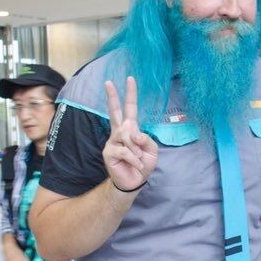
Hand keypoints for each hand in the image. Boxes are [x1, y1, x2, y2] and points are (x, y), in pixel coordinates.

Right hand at [104, 77, 158, 191]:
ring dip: (136, 149)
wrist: (134, 181)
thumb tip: (135, 134)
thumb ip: (147, 139)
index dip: (130, 94)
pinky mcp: (108, 152)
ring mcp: (112, 141)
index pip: (130, 109)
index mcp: (131, 129)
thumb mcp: (152, 151)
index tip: (130, 79)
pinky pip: (125, 150)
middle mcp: (119, 132)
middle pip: (114, 111)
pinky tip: (136, 164)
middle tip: (108, 82)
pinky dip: (135, 159)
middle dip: (112, 96)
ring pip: (126, 135)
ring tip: (138, 158)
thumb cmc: (143, 164)